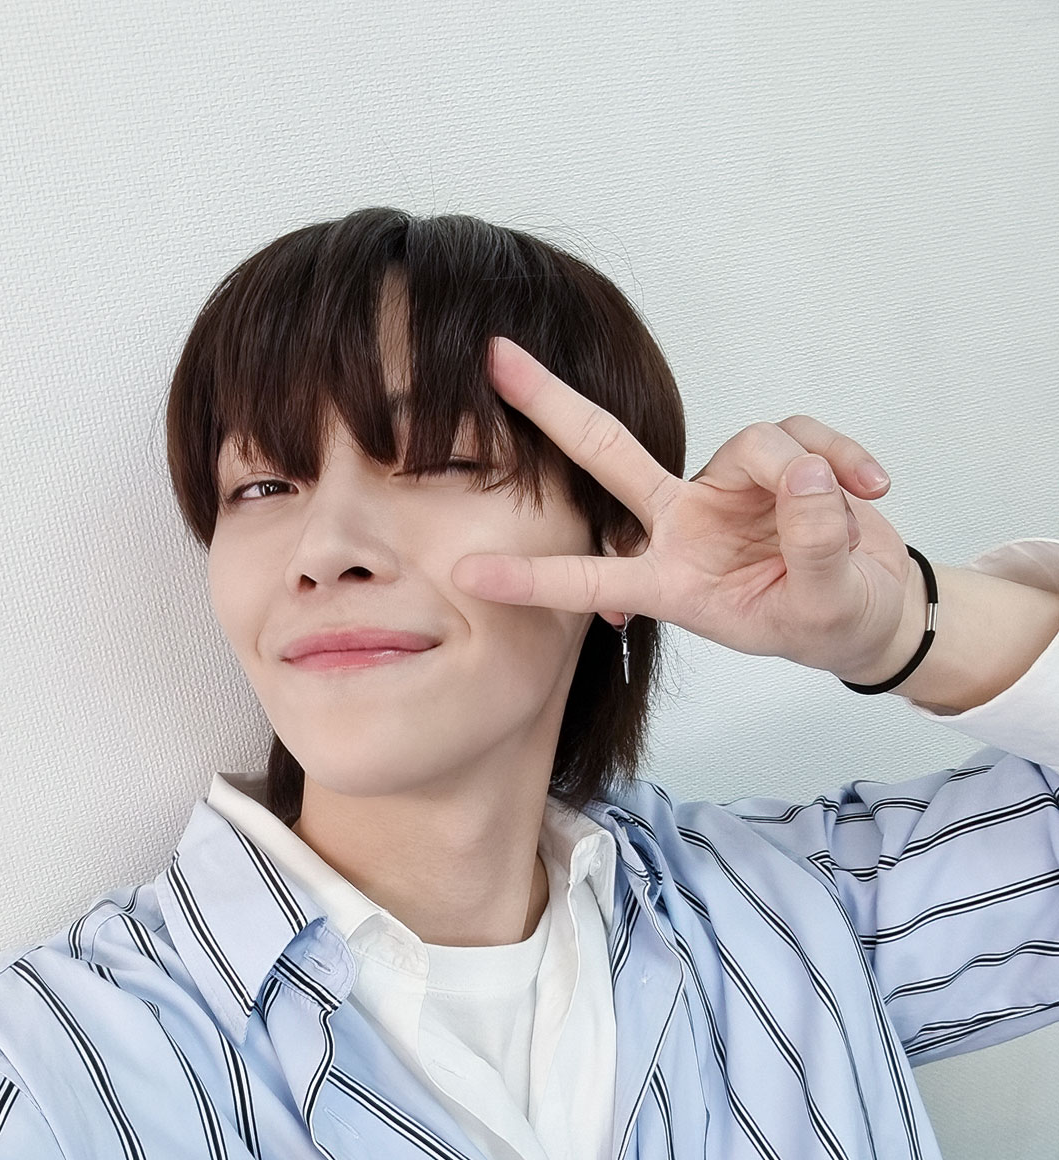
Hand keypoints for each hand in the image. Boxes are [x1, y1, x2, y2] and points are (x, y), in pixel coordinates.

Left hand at [452, 334, 918, 683]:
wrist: (873, 610)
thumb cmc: (829, 621)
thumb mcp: (824, 608)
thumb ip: (813, 547)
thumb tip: (802, 474)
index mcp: (673, 581)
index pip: (592, 577)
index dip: (532, 580)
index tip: (466, 575)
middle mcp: (685, 525)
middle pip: (608, 452)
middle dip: (552, 405)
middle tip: (494, 357)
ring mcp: (725, 488)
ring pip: (753, 444)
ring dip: (812, 481)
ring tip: (850, 522)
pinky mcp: (775, 459)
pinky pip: (803, 436)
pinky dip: (844, 458)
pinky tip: (871, 488)